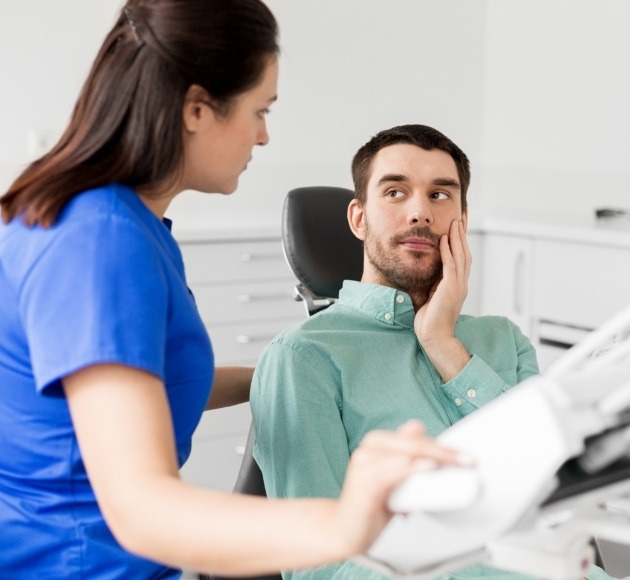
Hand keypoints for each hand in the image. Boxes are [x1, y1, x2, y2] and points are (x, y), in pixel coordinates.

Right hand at [334, 420, 469, 555]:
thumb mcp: (396, 480)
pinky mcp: (362, 482)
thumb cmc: (371, 504)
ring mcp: (363, 464)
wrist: (345, 530)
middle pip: (412, 442)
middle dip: (442, 450)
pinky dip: (412, 468)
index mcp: (377, 443)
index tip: (465, 456)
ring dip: (432, 456)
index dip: (441, 444)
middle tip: (466, 460)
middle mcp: (368, 448)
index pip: (414, 436)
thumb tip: (423, 435)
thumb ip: (409, 460)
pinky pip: (392, 471)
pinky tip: (428, 468)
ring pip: (404, 453)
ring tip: (453, 463)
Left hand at [414, 219, 470, 344]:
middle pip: (465, 253)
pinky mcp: (451, 289)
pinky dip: (448, 251)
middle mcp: (461, 283)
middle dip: (463, 234)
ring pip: (461, 256)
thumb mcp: (433, 297)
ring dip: (457, 237)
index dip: (461, 241)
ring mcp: (458, 286)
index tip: (459, 226)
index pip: (462, 258)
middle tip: (461, 217)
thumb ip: (435, 284)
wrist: (434, 337)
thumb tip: (430, 274)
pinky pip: (451, 266)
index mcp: (458, 285)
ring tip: (455, 221)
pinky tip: (445, 239)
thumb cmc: (430, 321)